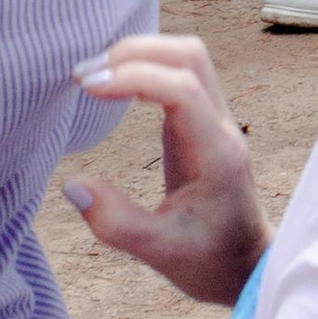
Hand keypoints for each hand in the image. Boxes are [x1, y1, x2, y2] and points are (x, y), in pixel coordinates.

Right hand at [61, 36, 266, 305]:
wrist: (244, 265)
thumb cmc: (208, 260)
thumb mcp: (158, 252)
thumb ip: (114, 221)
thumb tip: (72, 184)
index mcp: (217, 154)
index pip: (183, 90)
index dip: (135, 77)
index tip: (88, 88)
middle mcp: (222, 128)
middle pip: (190, 56)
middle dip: (135, 53)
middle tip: (83, 78)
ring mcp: (215, 120)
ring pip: (188, 58)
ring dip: (141, 55)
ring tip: (93, 79)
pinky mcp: (201, 122)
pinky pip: (180, 75)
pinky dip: (146, 67)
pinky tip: (113, 85)